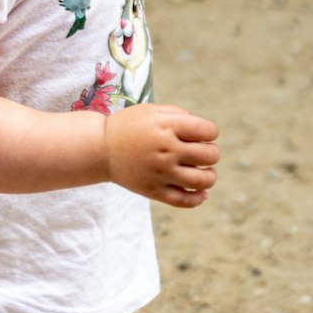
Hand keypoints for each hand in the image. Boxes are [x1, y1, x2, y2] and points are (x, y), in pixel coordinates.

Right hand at [103, 104, 218, 206]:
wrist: (100, 149)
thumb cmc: (129, 126)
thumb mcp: (152, 111)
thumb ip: (180, 115)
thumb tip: (206, 132)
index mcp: (166, 127)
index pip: (208, 131)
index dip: (210, 132)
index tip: (202, 135)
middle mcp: (165, 150)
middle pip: (209, 155)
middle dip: (212, 153)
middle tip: (203, 153)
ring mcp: (160, 173)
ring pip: (202, 181)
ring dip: (210, 176)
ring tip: (206, 173)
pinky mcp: (154, 191)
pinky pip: (184, 201)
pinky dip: (198, 198)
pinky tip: (201, 193)